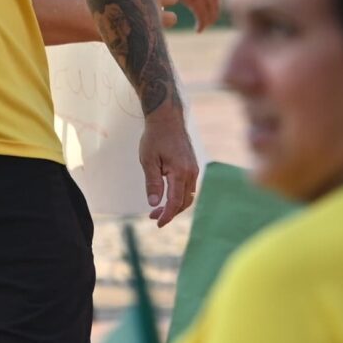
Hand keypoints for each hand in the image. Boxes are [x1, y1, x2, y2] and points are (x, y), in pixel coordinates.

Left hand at [138, 103, 199, 225]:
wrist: (167, 119)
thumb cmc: (155, 137)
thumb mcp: (148, 160)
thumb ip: (153, 183)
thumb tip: (154, 204)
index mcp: (180, 172)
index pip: (175, 201)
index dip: (167, 215)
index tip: (157, 223)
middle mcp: (191, 172)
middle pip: (184, 202)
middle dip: (170, 212)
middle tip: (152, 216)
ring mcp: (194, 169)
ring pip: (188, 196)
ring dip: (174, 205)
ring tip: (157, 209)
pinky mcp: (192, 166)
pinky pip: (189, 187)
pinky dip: (179, 196)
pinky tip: (167, 196)